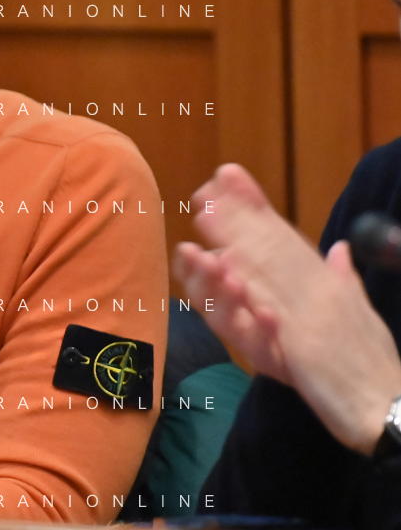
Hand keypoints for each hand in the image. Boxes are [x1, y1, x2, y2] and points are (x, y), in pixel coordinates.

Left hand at [174, 164, 400, 454]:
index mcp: (326, 286)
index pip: (286, 238)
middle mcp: (321, 295)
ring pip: (268, 281)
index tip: (228, 177)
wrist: (395, 410)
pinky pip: (276, 330)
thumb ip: (342, 280)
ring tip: (206, 224)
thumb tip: (339, 250)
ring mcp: (314, 322)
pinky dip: (257, 309)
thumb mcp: (358, 316)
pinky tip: (237, 286)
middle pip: (272, 250)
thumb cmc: (372, 367)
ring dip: (235, 250)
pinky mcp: (308, 354)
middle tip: (205, 191)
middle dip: (236, 219)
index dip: (255, 208)